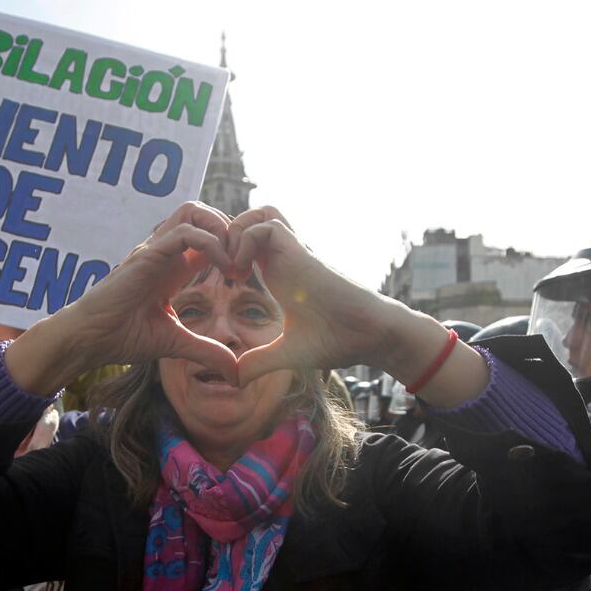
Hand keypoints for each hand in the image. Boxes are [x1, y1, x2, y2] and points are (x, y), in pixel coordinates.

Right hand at [4, 202, 236, 394]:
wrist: (89, 340)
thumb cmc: (122, 337)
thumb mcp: (175, 344)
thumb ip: (206, 350)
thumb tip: (235, 372)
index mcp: (173, 267)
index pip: (208, 236)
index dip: (231, 246)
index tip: (244, 274)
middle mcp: (164, 252)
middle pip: (201, 213)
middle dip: (229, 228)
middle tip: (242, 260)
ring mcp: (155, 250)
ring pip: (193, 211)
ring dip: (220, 228)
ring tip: (233, 259)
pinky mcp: (147, 256)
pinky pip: (184, 233)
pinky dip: (210, 242)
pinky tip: (222, 266)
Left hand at [229, 208, 489, 405]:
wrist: (368, 336)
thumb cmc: (337, 340)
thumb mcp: (288, 353)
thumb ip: (260, 361)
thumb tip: (235, 378)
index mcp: (280, 273)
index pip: (249, 242)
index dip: (230, 252)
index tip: (224, 281)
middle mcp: (285, 257)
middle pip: (252, 219)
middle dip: (227, 236)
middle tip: (222, 268)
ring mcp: (294, 251)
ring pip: (259, 213)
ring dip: (236, 232)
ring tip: (232, 266)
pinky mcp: (301, 252)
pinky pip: (267, 225)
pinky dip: (246, 240)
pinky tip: (243, 270)